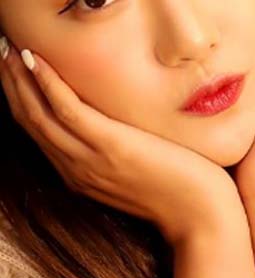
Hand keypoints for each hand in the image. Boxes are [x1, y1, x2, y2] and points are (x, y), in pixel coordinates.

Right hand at [0, 42, 244, 249]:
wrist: (204, 222)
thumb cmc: (183, 200)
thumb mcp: (141, 178)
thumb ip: (120, 160)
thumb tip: (120, 135)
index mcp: (83, 179)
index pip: (40, 135)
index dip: (21, 101)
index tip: (15, 71)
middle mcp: (79, 171)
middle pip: (30, 122)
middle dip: (11, 84)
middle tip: (2, 50)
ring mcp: (93, 161)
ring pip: (38, 114)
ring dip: (19, 77)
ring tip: (10, 48)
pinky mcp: (112, 148)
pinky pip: (66, 109)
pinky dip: (46, 83)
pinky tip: (36, 60)